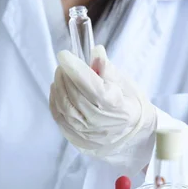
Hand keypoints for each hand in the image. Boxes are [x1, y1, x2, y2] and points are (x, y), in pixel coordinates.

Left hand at [49, 45, 156, 173]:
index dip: (75, 69)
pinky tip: (57, 89)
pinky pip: (59, 117)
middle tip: (64, 63)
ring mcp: (87, 132)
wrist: (132, 129)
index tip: (64, 55)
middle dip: (65, 76)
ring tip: (60, 74)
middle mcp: (99, 121)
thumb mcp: (124, 82)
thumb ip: (107, 68)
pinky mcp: (77, 137)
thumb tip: (95, 52)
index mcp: (114, 104)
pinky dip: (55, 100)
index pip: (90, 85)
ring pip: (64, 107)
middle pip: (74, 95)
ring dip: (58, 87)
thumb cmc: (128, 102)